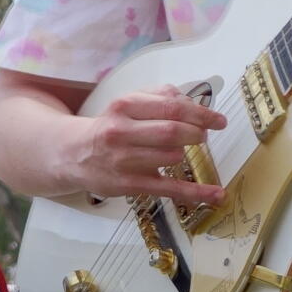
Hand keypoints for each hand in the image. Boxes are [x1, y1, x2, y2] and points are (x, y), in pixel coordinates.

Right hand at [65, 90, 225, 208]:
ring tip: (181, 152)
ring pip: (171, 157)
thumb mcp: (128, 103)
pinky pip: (169, 188)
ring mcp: (124, 160)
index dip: (200, 114)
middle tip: (202, 136)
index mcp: (125, 106)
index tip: (218, 120)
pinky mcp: (129, 184)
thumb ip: (160, 96)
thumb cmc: (109, 127)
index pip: (171, 107)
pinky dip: (195, 192)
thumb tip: (192, 103)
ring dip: (185, 155)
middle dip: (196, 134)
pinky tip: (216, 194)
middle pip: (172, 131)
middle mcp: (122, 132)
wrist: (73, 154)